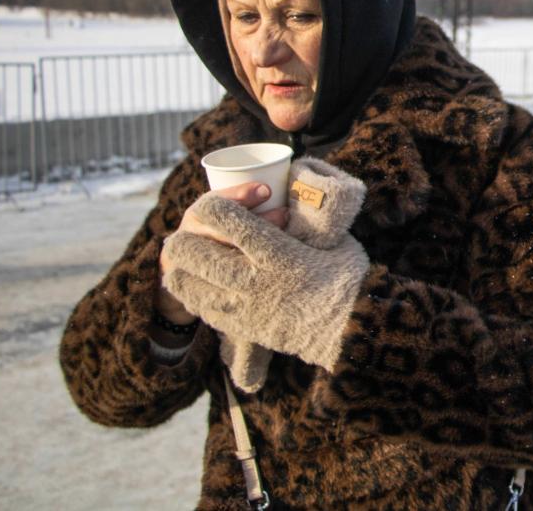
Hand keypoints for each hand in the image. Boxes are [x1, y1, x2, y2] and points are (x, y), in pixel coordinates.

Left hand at [162, 178, 367, 370]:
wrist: (350, 329)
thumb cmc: (346, 277)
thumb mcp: (329, 240)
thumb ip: (298, 225)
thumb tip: (282, 205)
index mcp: (279, 252)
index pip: (228, 221)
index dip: (213, 206)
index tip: (216, 203)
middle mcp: (256, 279)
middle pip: (195, 251)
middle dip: (187, 235)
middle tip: (192, 230)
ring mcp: (244, 306)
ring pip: (188, 280)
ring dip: (182, 263)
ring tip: (187, 255)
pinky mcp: (241, 325)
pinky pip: (199, 305)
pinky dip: (191, 289)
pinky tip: (194, 281)